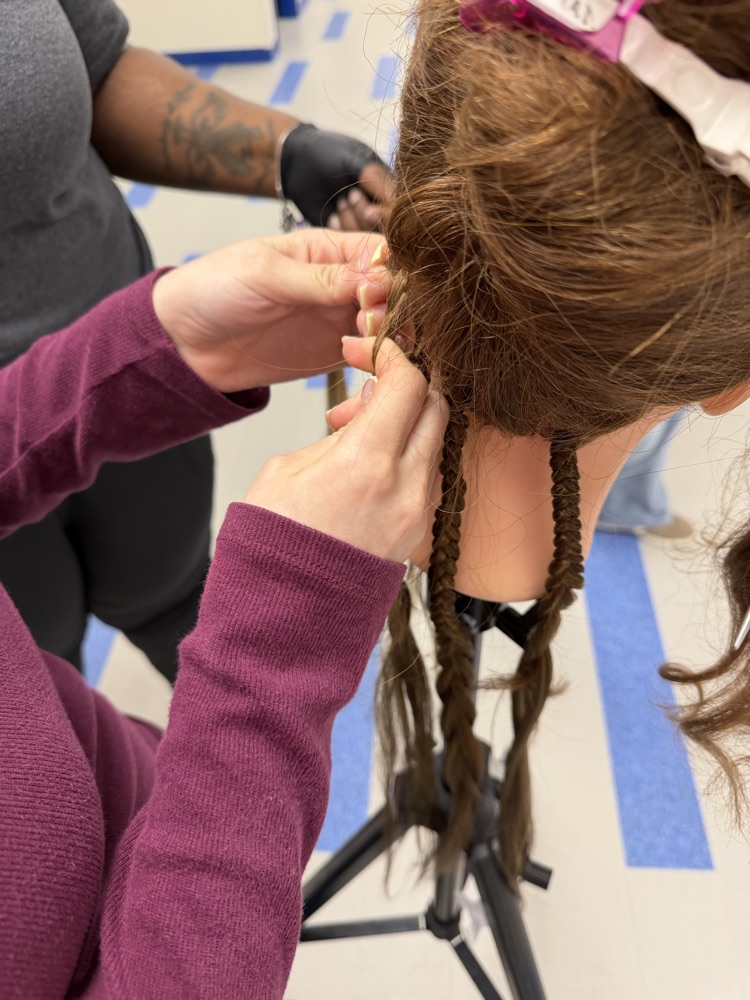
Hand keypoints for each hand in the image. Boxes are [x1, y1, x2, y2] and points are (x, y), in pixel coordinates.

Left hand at [152, 230, 384, 392]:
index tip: (378, 294)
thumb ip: (320, 280)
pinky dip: (380, 364)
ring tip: (366, 346)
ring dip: (390, 339)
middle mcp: (342, 284)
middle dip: (394, 309)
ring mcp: (340, 320)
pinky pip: (372, 358)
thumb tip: (373, 279)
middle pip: (394, 293)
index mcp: (328, 250)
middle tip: (370, 324)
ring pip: (390, 327)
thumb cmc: (214, 289)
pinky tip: (368, 368)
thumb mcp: (265, 274)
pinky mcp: (335, 355)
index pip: (382, 254)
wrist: (184, 341)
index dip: (392, 272)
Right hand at [243, 337, 447, 562]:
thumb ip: (338, 433)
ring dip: (406, 419)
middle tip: (368, 380)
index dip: (391, 353)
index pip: (410, 382)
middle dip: (408, 380)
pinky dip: (407, 453)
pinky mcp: (419, 532)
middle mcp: (406, 487)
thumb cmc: (271, 549)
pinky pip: (428, 474)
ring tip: (353, 429)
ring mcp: (418, 513)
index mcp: (367, 464)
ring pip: (435, 439)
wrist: (285, 624)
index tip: (366, 350)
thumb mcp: (286, 471)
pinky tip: (369, 461)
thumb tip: (368, 409)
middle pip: (436, 405)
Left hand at [279, 123, 393, 228]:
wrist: (293, 162)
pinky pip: (346, 241)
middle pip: (382, 227)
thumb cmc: (325, 153)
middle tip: (349, 196)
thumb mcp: (353, 158)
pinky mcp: (341, 231)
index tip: (371, 211)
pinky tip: (331, 214)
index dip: (385, 214)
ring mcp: (358, 220)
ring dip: (350, 219)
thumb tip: (397, 201)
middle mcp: (376, 204)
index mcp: (385, 185)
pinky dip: (338, 228)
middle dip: (364, 215)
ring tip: (338, 200)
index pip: (396, 208)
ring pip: (365, 236)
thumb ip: (376, 178)